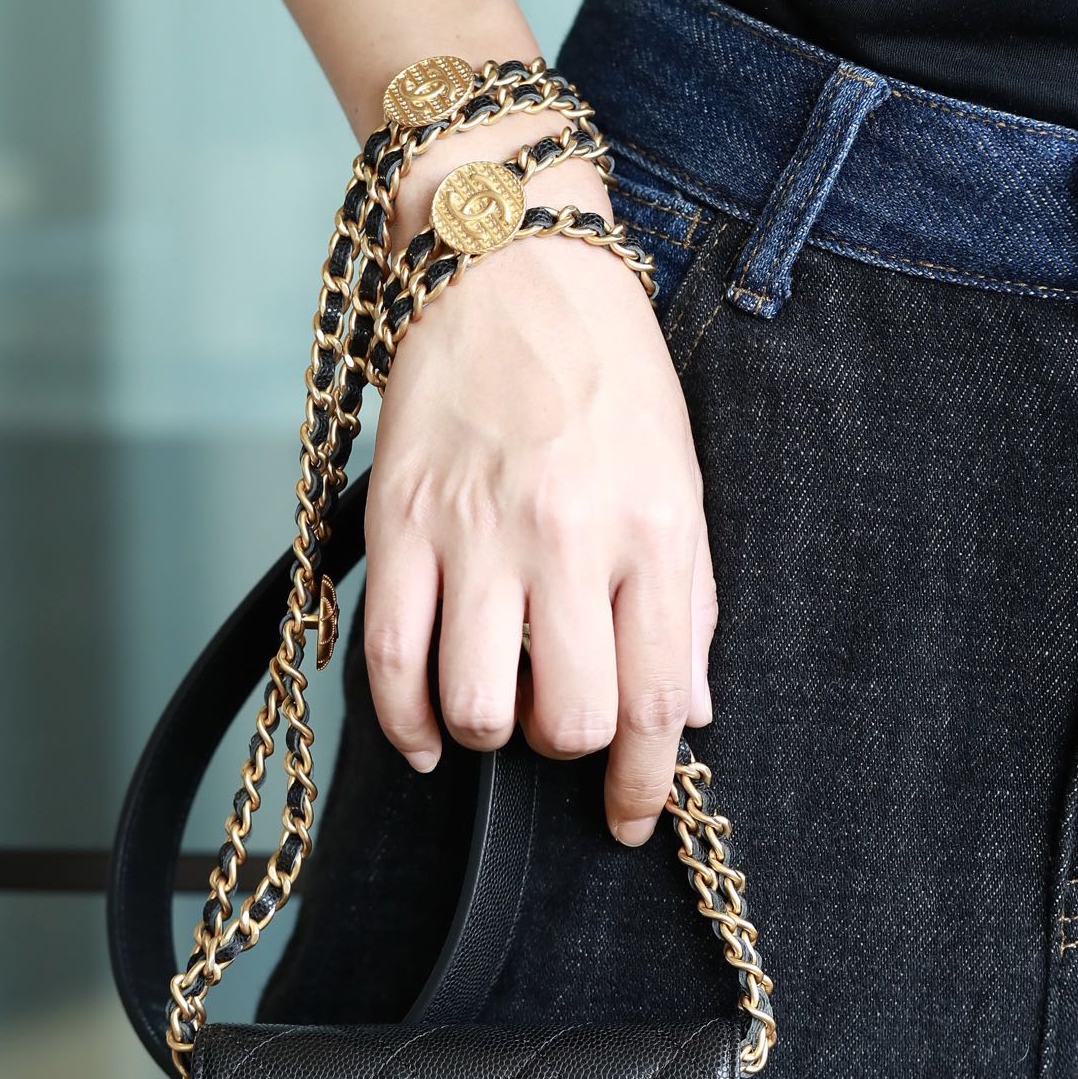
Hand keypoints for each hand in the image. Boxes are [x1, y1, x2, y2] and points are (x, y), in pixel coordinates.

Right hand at [363, 124, 715, 846]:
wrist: (507, 262)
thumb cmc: (607, 371)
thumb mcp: (678, 476)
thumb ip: (686, 600)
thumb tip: (687, 712)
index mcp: (651, 529)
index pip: (657, 699)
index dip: (643, 782)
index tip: (628, 816)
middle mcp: (566, 537)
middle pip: (565, 719)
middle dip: (565, 747)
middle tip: (558, 721)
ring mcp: (474, 531)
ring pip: (475, 706)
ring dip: (488, 734)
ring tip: (494, 705)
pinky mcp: (399, 520)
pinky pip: (390, 660)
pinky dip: (405, 723)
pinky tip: (426, 736)